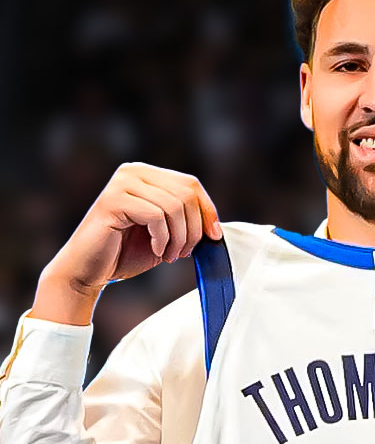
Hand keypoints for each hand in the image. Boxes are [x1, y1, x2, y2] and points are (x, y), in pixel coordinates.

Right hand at [31, 162, 221, 324]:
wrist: (89, 271)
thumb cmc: (126, 253)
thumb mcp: (167, 233)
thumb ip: (187, 220)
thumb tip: (215, 225)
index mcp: (147, 174)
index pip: (191, 184)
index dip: (207, 211)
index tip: (214, 236)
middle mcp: (133, 172)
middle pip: (186, 193)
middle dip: (193, 228)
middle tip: (184, 252)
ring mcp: (121, 183)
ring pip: (174, 206)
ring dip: (179, 238)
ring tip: (170, 255)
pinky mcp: (112, 200)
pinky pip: (156, 216)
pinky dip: (163, 238)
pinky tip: (156, 251)